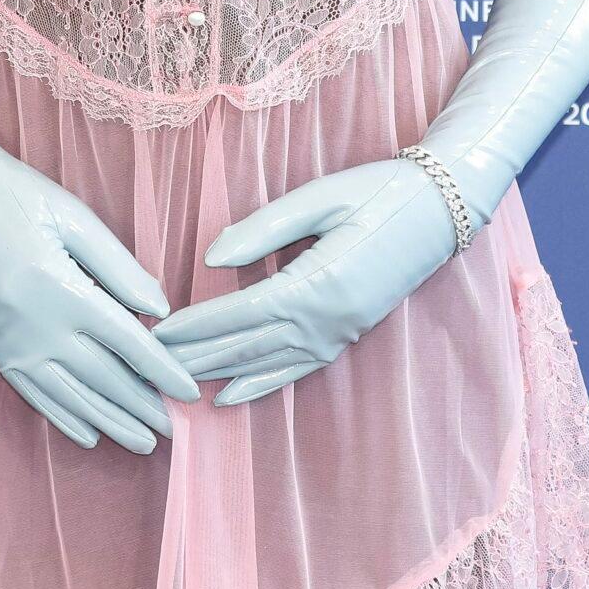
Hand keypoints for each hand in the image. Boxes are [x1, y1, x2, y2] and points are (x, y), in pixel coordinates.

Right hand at [0, 157, 202, 452]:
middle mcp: (39, 327)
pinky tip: (88, 434)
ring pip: (71, 397)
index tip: (191, 394)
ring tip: (142, 443)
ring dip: (110, 423)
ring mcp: (13, 343)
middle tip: (173, 429)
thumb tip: (160, 310)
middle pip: (103, 379)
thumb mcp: (77, 219)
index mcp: (64, 290)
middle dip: (141, 407)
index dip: (163, 372)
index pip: (129, 343)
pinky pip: (34, 395)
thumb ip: (120, 268)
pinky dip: (64, 417)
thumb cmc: (19, 197)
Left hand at [149, 158, 462, 404]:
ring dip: (218, 375)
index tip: (156, 333)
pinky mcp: (348, 337)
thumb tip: (210, 258)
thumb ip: (263, 229)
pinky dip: (262, 385)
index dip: (196, 326)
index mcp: (317, 284)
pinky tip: (231, 396)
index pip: (240, 314)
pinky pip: (297, 370)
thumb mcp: (321, 198)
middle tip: (147, 366)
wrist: (441, 211)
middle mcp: (326, 321)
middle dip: (195, 357)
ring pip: (267, 364)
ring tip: (175, 385)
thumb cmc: (379, 192)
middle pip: (246, 346)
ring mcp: (339, 334)